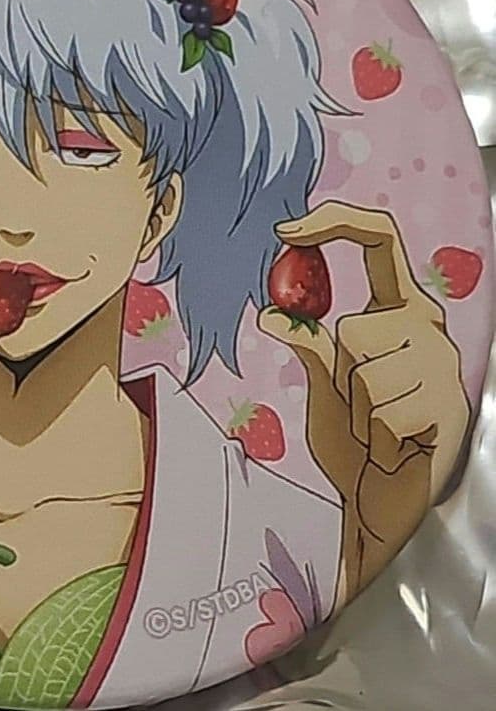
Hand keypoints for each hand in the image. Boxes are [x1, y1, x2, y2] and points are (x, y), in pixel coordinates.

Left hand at [259, 201, 470, 597]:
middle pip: (354, 327)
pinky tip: (392, 445)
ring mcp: (443, 367)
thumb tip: (273, 314)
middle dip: (341, 374)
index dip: (335, 223)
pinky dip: (373, 435)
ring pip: (365, 372)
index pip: (379, 240)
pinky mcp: (449, 407)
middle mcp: (427, 329)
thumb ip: (308, 345)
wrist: (380, 499)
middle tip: (358, 403)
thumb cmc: (355, 439)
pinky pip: (381, 411)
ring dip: (356, 409)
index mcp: (397, 310)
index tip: (286, 230)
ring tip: (376, 425)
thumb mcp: (323, 385)